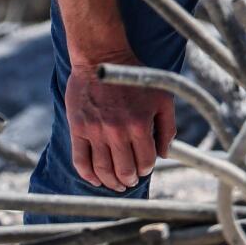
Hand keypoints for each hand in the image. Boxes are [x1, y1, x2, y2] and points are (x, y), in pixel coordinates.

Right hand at [65, 54, 175, 189]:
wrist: (101, 60)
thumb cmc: (135, 78)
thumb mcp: (162, 98)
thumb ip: (168, 127)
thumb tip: (165, 154)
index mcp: (140, 125)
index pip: (145, 161)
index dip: (146, 170)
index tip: (144, 170)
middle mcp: (117, 131)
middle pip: (124, 170)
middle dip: (129, 180)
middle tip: (130, 182)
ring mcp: (95, 131)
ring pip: (103, 169)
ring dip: (110, 182)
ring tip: (116, 184)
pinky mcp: (77, 128)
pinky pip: (80, 160)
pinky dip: (88, 175)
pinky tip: (95, 180)